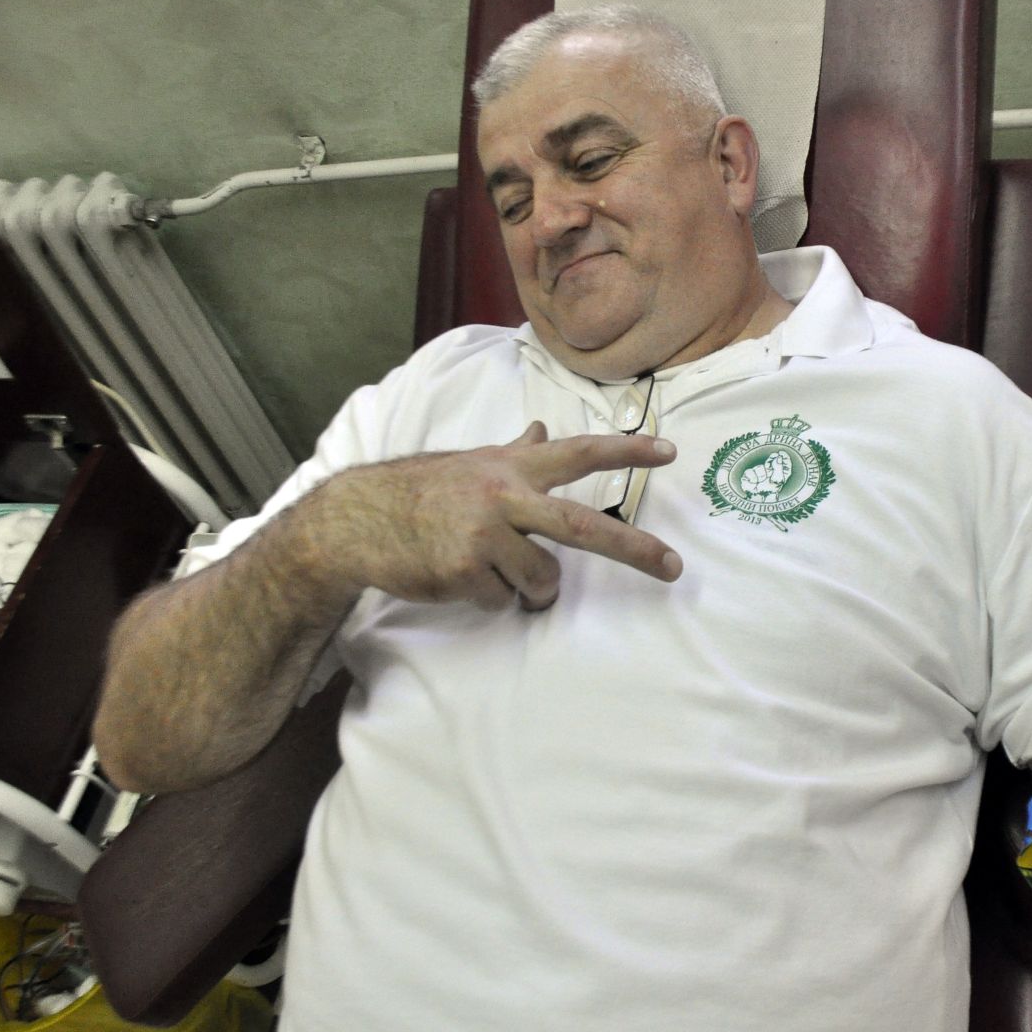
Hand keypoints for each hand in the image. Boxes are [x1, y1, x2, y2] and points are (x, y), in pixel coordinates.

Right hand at [313, 422, 681, 611]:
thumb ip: (515, 451)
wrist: (358, 520)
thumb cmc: (423, 490)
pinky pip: (502, 602)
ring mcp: (485, 535)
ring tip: (491, 569)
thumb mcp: (473, 463)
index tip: (670, 452)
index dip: (627, 450)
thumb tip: (543, 429)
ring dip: (526, 588)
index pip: (580, 452)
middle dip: (636, 549)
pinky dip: (489, 598)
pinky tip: (459, 577)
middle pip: (585, 527)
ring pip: (542, 580)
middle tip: (674, 568)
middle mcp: (505, 496)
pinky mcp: (464, 571)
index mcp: (512, 467)